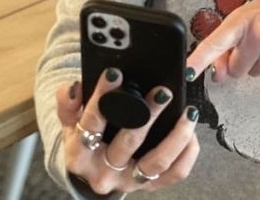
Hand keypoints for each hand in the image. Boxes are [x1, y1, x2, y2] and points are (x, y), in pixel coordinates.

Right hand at [55, 68, 199, 194]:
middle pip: (128, 142)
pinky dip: (187, 153)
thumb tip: (75, 88)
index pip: (91, 122)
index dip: (103, 96)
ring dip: (176, 136)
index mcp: (79, 154)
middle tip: (163, 92)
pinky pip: (175, 173)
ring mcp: (128, 181)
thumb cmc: (83, 140)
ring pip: (157, 162)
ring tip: (188, 112)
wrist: (92, 173)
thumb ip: (67, 102)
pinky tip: (191, 133)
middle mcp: (103, 172)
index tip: (115, 73)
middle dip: (148, 114)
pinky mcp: (149, 186)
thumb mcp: (69, 122)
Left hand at [186, 0, 259, 79]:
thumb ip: (232, 42)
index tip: (188, 71)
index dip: (201, 58)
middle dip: (242, 62)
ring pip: (255, 72)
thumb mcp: (254, 15)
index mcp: (246, 17)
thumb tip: (217, 72)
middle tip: (259, 43)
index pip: (218, 40)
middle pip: (236, 67)